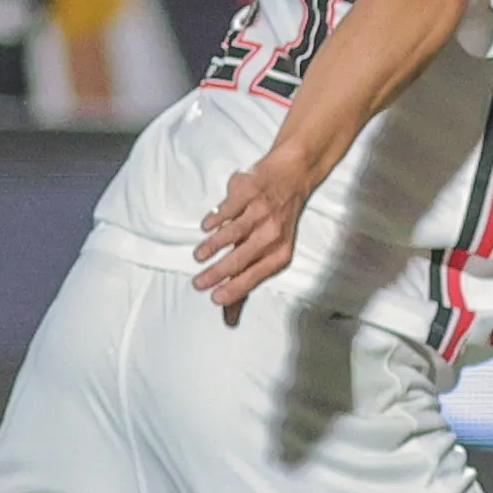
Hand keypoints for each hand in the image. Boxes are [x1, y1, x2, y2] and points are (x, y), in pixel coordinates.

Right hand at [191, 156, 313, 321]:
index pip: (255, 276)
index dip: (235, 289)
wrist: (293, 174)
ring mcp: (260, 210)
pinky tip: (206, 228)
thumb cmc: (277, 220)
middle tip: (199, 284)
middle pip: (241, 258)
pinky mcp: (248, 191)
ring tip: (199, 257)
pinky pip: (228, 208)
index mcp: (280, 251)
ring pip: (233, 233)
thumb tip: (229, 317)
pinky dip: (215, 219)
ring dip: (213, 247)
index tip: (216, 299)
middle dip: (217, 273)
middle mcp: (272, 232)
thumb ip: (247, 282)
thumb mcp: (271, 252)